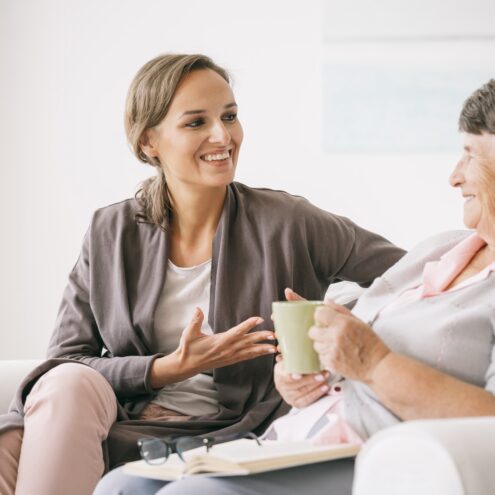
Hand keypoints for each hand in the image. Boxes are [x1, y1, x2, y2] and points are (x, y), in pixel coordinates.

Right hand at [151, 308, 275, 386]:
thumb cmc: (188, 348)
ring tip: (274, 347)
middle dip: (261, 338)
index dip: (248, 325)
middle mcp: (226, 350)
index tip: (259, 319)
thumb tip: (197, 308)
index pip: (237, 332)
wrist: (186, 365)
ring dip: (262, 349)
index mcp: (219, 342)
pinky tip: (263, 352)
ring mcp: (229, 356)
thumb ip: (195, 320)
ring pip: (249, 352)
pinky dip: (255, 354)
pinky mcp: (229, 360)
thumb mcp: (189, 333)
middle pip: (247, 342)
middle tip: (274, 334)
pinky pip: (245, 357)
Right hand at [274, 356, 330, 407]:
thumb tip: (283, 342)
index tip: (299, 374)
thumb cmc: (288, 369)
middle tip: (322, 373)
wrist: (286, 384)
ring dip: (317, 385)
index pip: (285, 377)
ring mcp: (289, 396)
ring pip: (304, 392)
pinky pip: (308, 400)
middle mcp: (283, 387)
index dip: (292, 377)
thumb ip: (287, 353)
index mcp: (279, 374)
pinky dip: (317, 393)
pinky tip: (325, 387)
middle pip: (297, 385)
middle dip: (311, 379)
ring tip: (326, 377)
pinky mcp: (297, 403)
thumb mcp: (285, 360)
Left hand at [308, 300, 389, 383]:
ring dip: (322, 344)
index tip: (324, 319)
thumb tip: (326, 301)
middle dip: (318, 331)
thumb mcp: (358, 321)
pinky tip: (337, 354)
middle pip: (312, 331)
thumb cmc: (369, 342)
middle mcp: (335, 336)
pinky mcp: (331, 363)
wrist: (377, 365)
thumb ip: (340, 310)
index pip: (319, 314)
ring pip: (315, 344)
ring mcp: (332, 350)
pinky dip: (326, 355)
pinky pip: (320, 356)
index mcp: (342, 323)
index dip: (321, 316)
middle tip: (328, 333)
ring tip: (334, 345)